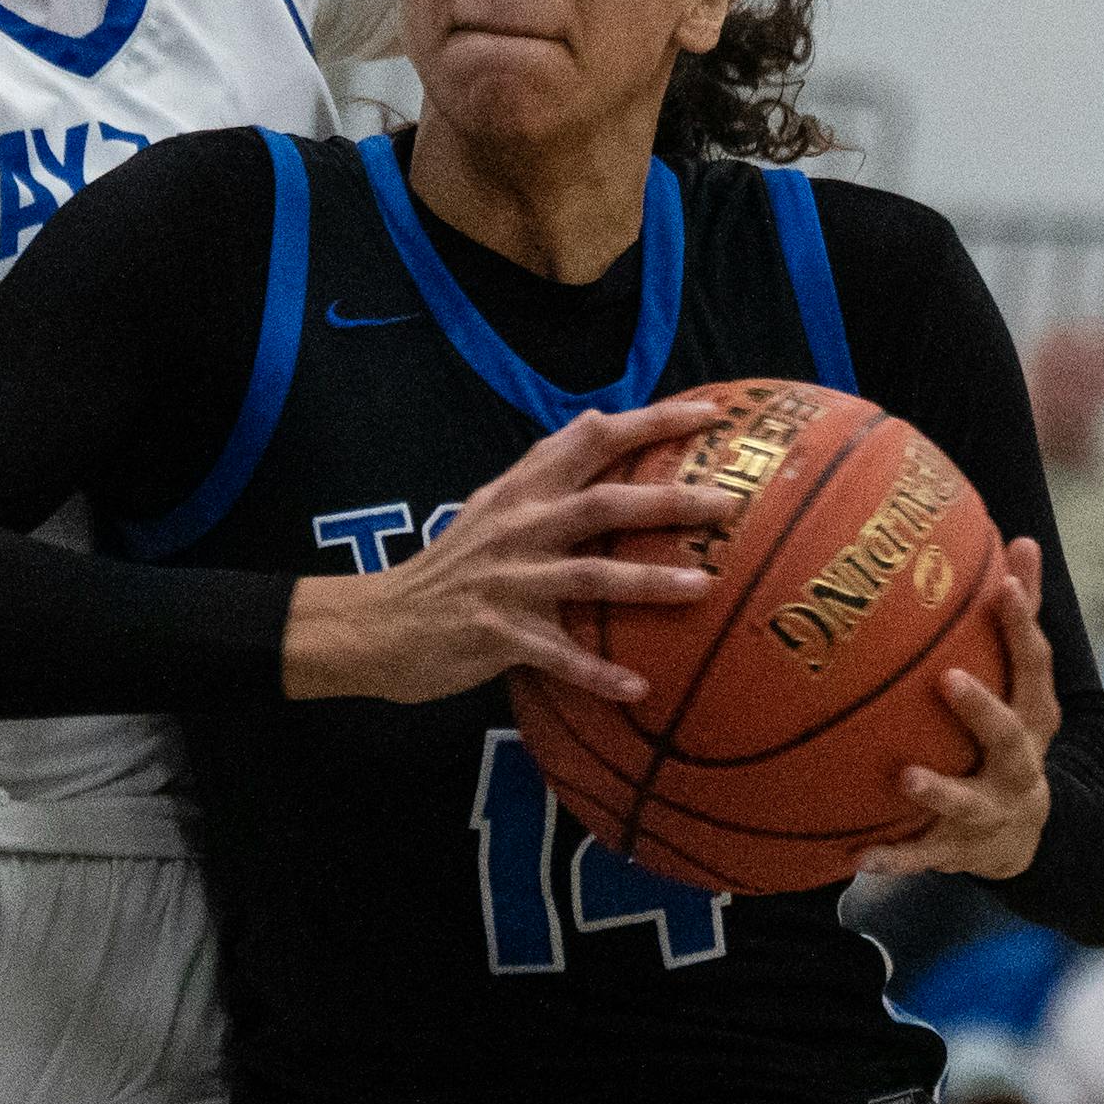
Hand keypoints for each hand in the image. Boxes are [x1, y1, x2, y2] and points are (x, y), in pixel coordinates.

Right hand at [283, 395, 733, 705]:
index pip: (591, 437)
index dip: (651, 421)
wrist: (376, 623)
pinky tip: (637, 690)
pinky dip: (598, 673)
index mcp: (520, 490)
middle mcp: (518, 526)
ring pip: (589, 575)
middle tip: (728, 504)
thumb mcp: (490, 510)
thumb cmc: (448, 569)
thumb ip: (544, 480)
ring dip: (648, 580)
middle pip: (603, 502)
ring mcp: (508, 580)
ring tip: (702, 588)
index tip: (711, 413)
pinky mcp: (497, 633)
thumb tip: (601, 429)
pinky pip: (557, 655)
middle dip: (669, 500)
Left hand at [856, 540, 1058, 881]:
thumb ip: (1019, 613)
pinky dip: (893, 859)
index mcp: (1034, 716)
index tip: (1004, 584)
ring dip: (939, 791)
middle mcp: (1020, 765)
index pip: (1034, 666)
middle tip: (948, 679)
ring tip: (905, 777)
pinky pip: (923, 856)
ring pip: (968, 804)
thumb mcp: (1023, 680)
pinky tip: (855, 859)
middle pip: (1011, 736)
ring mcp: (992, 812)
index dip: (1023, 625)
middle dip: (983, 710)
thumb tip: (1021, 535)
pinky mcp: (960, 851)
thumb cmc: (1010, 731)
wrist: (1024, 835)